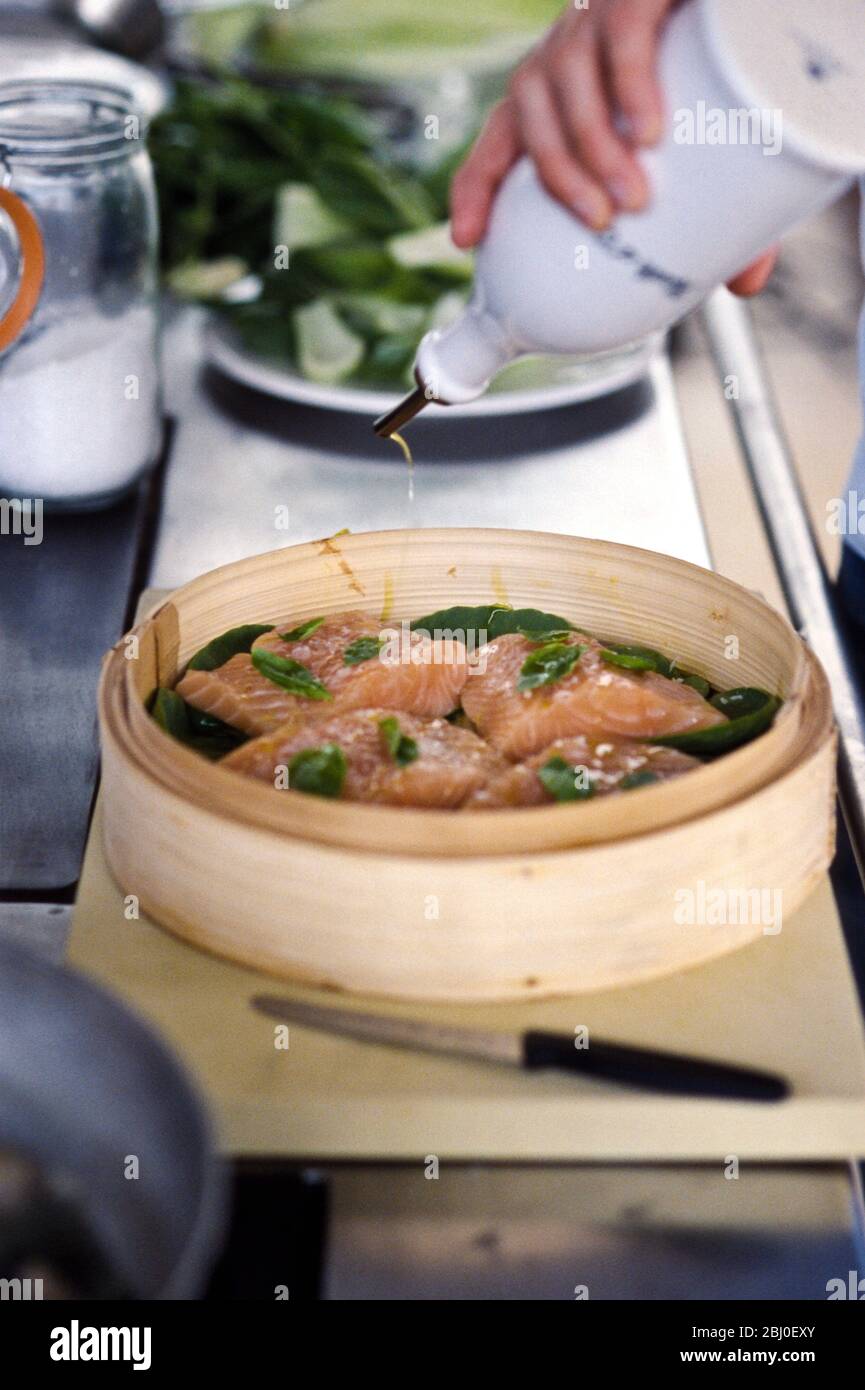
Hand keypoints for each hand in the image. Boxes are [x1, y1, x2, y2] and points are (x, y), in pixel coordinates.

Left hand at [451, 0, 776, 296]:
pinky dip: (630, 84)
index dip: (475, 186)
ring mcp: (601, 14)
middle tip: (603, 222)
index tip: (467, 241)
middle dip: (560, 177)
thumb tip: (746, 285)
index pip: (500, 137)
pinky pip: (622, 33)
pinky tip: (647, 127)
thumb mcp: (714, 139)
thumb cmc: (728, 66)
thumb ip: (729, 208)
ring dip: (591, 144)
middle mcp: (568, 49)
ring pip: (565, 79)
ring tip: (635, 196)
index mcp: (562, 89)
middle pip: (531, 117)